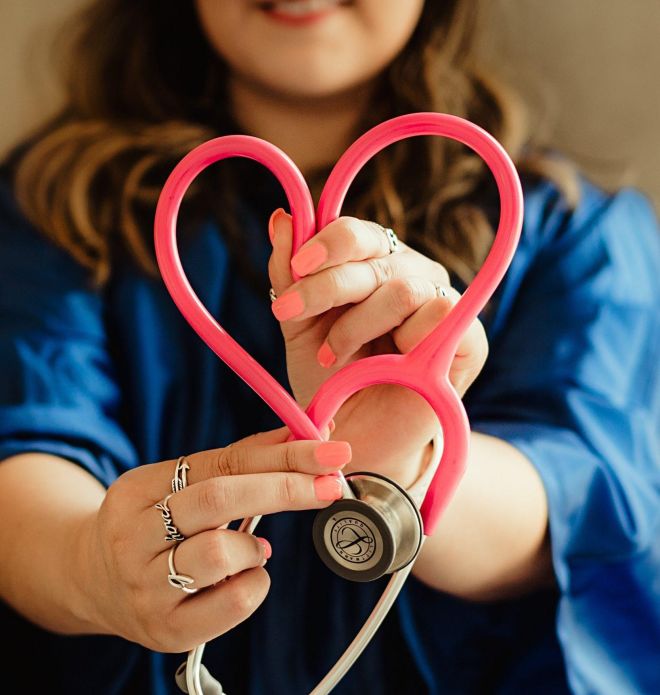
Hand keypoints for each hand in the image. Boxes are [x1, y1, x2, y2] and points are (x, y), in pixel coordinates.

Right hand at [79, 428, 350, 651]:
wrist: (92, 582)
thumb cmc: (155, 524)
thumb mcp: (180, 483)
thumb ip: (240, 460)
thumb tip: (309, 433)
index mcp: (138, 489)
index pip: (222, 462)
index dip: (282, 455)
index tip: (331, 451)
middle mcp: (133, 537)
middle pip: (218, 499)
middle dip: (284, 488)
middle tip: (330, 485)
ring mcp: (145, 587)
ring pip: (219, 553)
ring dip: (255, 547)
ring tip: (254, 549)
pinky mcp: (165, 630)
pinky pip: (231, 604)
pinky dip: (255, 584)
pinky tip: (246, 576)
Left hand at [268, 209, 487, 486]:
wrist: (356, 438)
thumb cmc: (331, 380)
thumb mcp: (299, 327)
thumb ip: (289, 275)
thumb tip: (282, 218)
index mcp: (374, 265)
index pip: (358, 233)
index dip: (327, 243)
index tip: (295, 269)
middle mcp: (411, 275)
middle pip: (376, 256)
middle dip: (327, 286)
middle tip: (290, 314)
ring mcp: (442, 304)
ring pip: (403, 288)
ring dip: (357, 325)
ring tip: (333, 356)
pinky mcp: (469, 339)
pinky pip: (442, 315)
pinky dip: (405, 340)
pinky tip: (387, 365)